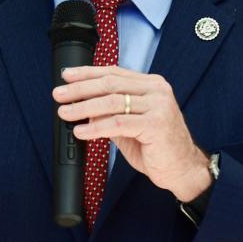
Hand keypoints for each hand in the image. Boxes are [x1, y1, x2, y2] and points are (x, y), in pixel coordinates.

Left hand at [52, 66, 211, 201]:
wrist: (183, 169)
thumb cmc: (157, 146)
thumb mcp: (129, 124)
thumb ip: (110, 112)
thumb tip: (82, 105)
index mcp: (151, 84)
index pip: (114, 73)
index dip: (87, 73)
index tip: (67, 75)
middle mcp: (156, 90)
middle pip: (110, 84)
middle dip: (80, 88)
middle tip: (59, 94)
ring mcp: (158, 106)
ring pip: (112, 101)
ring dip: (84, 107)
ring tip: (65, 113)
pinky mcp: (156, 125)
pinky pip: (118, 123)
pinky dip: (96, 127)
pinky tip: (81, 131)